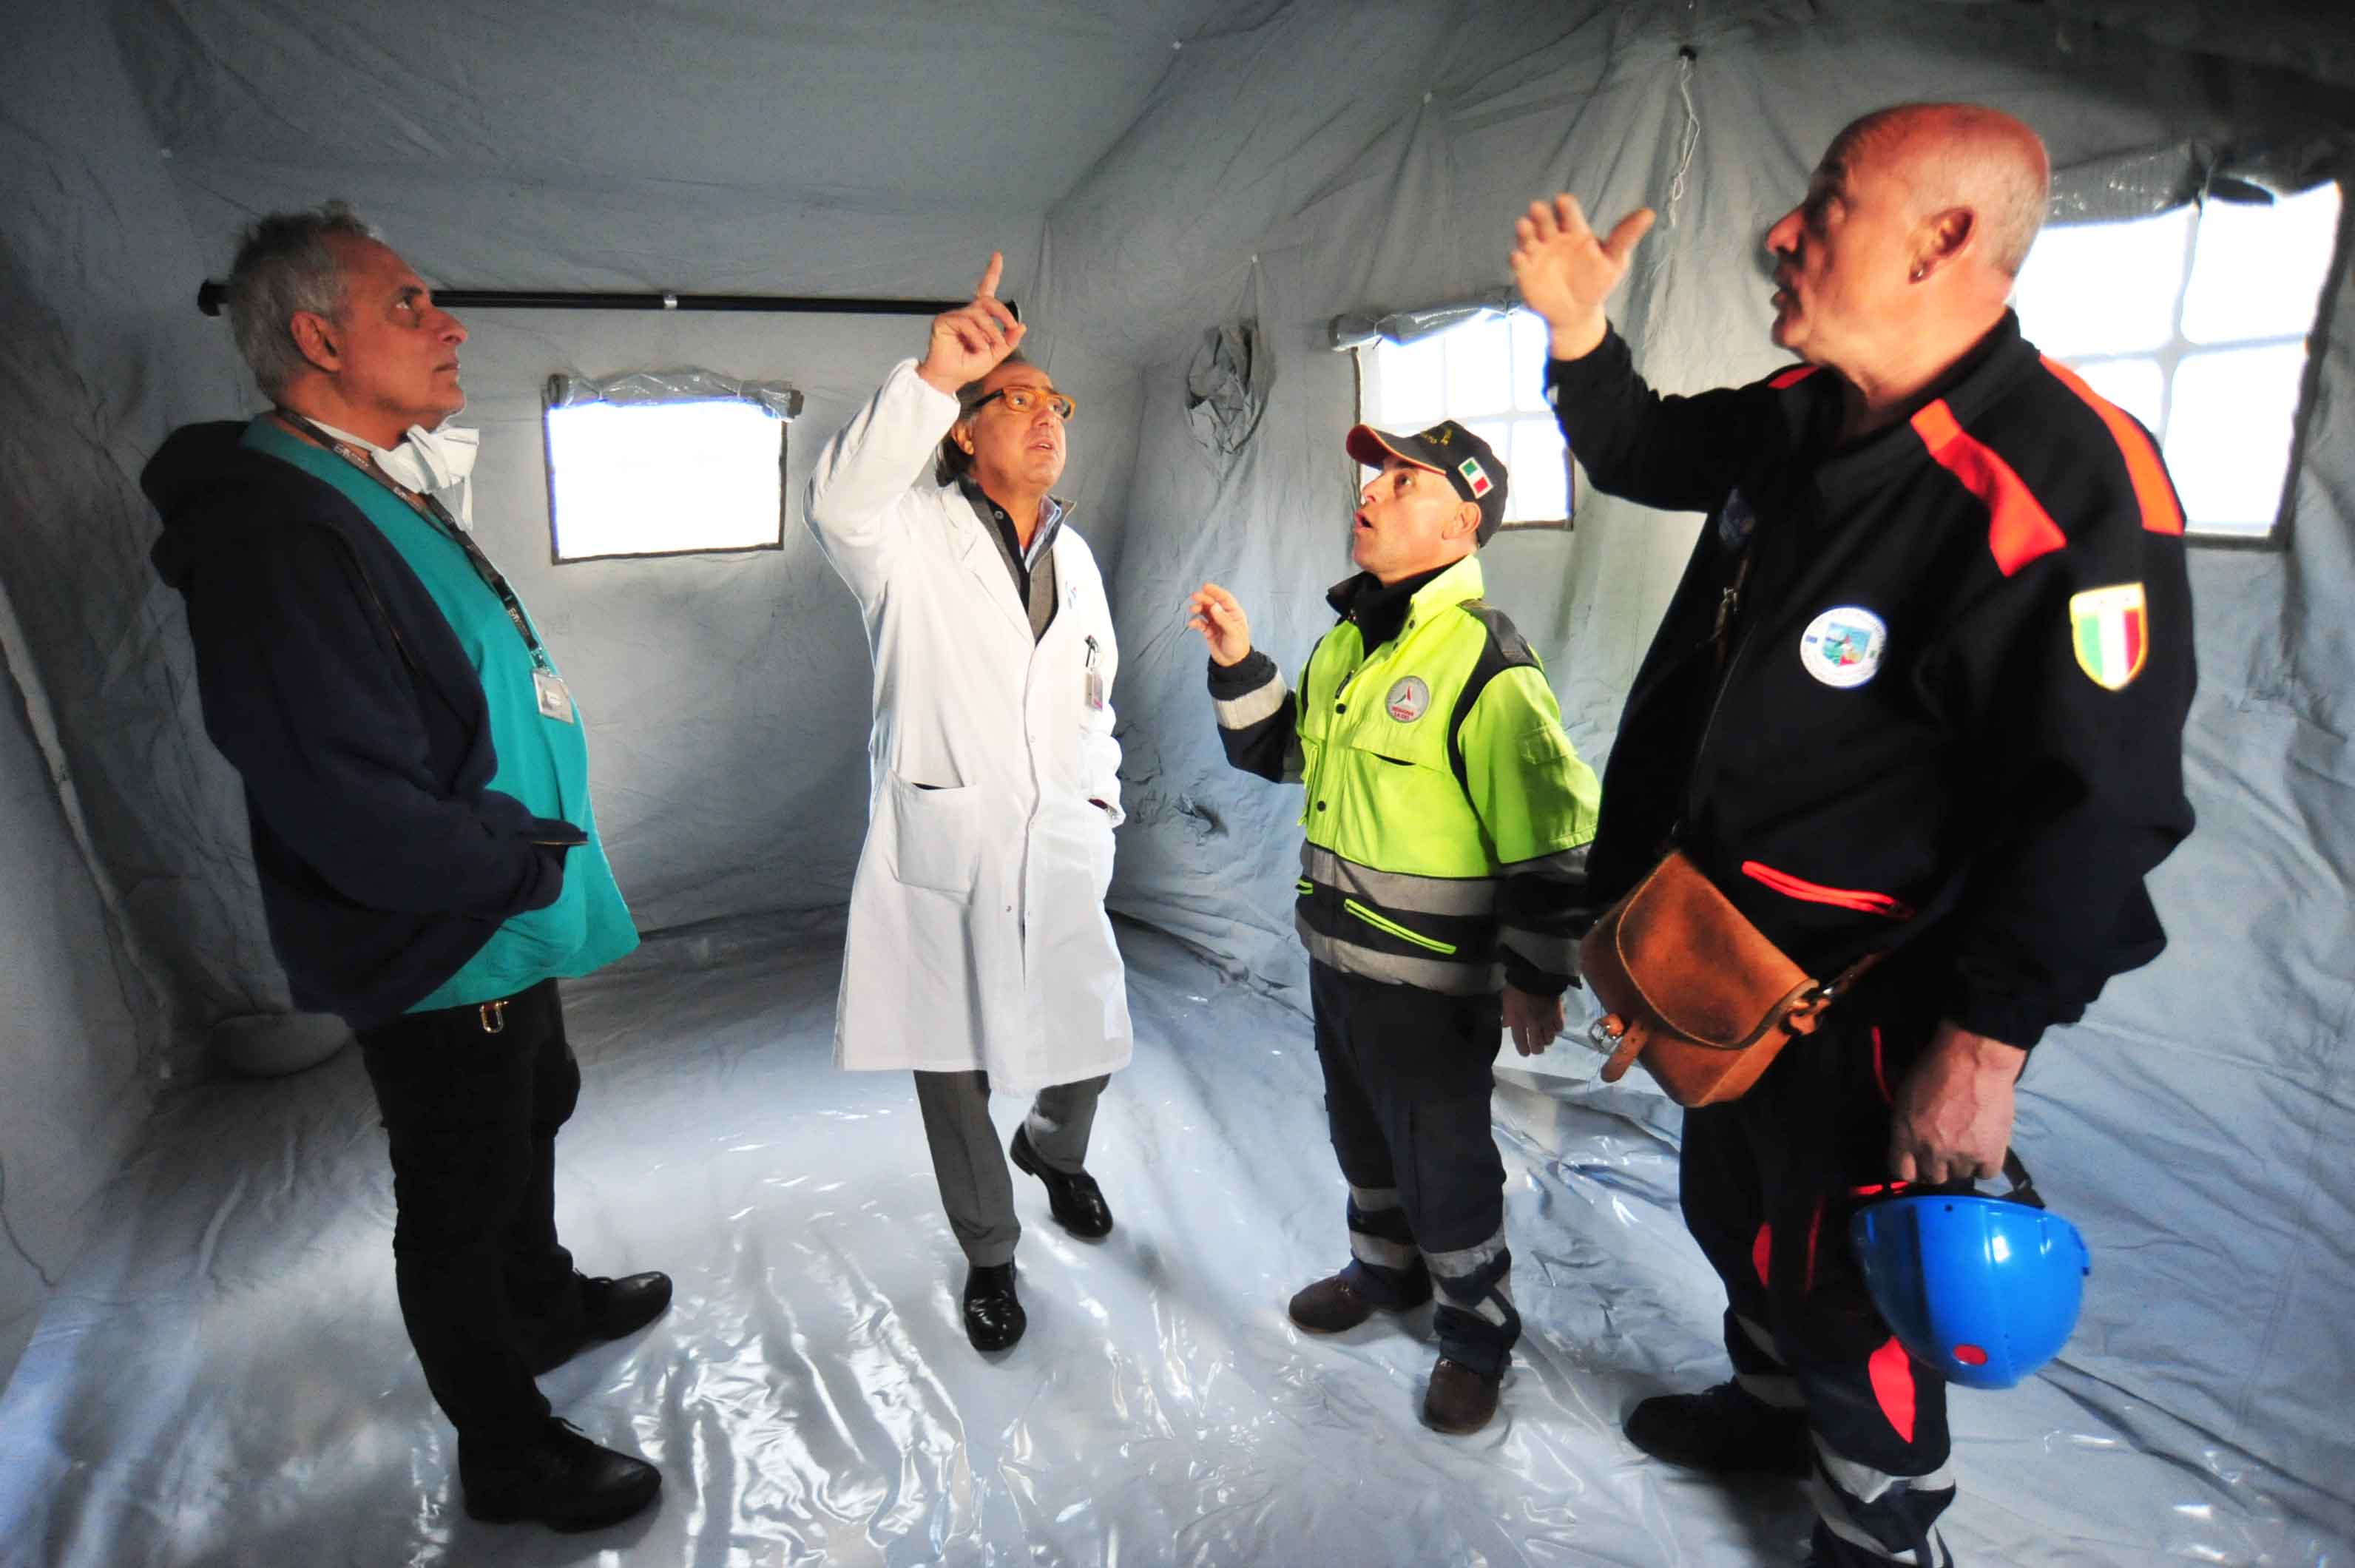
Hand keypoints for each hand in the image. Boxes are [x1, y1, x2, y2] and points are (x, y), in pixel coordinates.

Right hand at [917, 251, 1026, 393]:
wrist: (950, 378)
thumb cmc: (969, 366)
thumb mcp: (996, 354)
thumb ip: (1009, 341)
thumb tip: (1022, 325)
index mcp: (978, 317)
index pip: (986, 290)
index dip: (992, 272)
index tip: (998, 256)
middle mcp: (966, 313)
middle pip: (988, 301)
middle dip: (1002, 312)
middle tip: (1011, 326)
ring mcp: (954, 316)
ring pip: (979, 315)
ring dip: (990, 333)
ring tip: (988, 348)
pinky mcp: (943, 321)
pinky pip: (967, 323)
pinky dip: (976, 338)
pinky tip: (976, 348)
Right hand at [1187, 582, 1253, 666]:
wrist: (1232, 663)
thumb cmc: (1238, 646)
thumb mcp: (1233, 632)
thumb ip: (1223, 619)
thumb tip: (1214, 605)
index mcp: (1234, 613)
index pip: (1224, 598)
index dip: (1215, 591)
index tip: (1205, 586)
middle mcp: (1224, 615)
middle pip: (1212, 603)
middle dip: (1204, 599)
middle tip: (1194, 596)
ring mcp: (1215, 622)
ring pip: (1205, 611)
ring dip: (1198, 608)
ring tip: (1192, 609)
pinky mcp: (1208, 631)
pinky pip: (1200, 623)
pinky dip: (1195, 622)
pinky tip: (1192, 624)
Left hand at [1503, 984, 1563, 1055]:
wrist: (1535, 974)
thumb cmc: (1517, 987)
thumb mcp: (1506, 1000)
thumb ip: (1507, 1015)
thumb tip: (1507, 1026)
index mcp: (1518, 1021)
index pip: (1521, 1043)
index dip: (1523, 1050)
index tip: (1525, 1052)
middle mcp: (1533, 1024)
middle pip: (1538, 1046)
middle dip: (1537, 1049)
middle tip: (1536, 1046)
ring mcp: (1547, 1019)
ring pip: (1550, 1039)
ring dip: (1547, 1039)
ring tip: (1544, 1035)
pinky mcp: (1558, 1013)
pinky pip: (1560, 1028)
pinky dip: (1556, 1029)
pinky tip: (1553, 1025)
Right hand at [1509, 196, 1655, 360]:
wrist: (1576, 314)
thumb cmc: (1596, 283)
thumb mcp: (1615, 260)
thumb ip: (1625, 237)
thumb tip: (1648, 213)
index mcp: (1575, 232)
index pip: (1568, 213)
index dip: (1565, 206)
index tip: (1563, 202)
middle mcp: (1553, 239)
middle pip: (1545, 221)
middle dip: (1541, 214)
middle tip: (1538, 208)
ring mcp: (1538, 255)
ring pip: (1528, 237)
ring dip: (1525, 231)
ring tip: (1524, 225)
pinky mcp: (1526, 272)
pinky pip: (1519, 263)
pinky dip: (1517, 259)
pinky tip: (1518, 256)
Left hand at [1888, 1021, 2027, 1183]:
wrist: (1974, 1059)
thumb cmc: (1934, 1066)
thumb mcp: (1904, 1094)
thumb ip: (1904, 1123)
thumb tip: (1907, 1136)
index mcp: (1905, 1136)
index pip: (1901, 1172)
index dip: (1910, 1168)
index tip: (1918, 1162)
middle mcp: (1930, 1151)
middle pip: (1933, 1177)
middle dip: (1938, 1166)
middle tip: (1946, 1150)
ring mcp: (1961, 1155)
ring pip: (1960, 1175)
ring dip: (1962, 1163)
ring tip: (1968, 1144)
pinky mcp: (1990, 1153)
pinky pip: (1986, 1173)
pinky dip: (1985, 1164)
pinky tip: (1984, 1150)